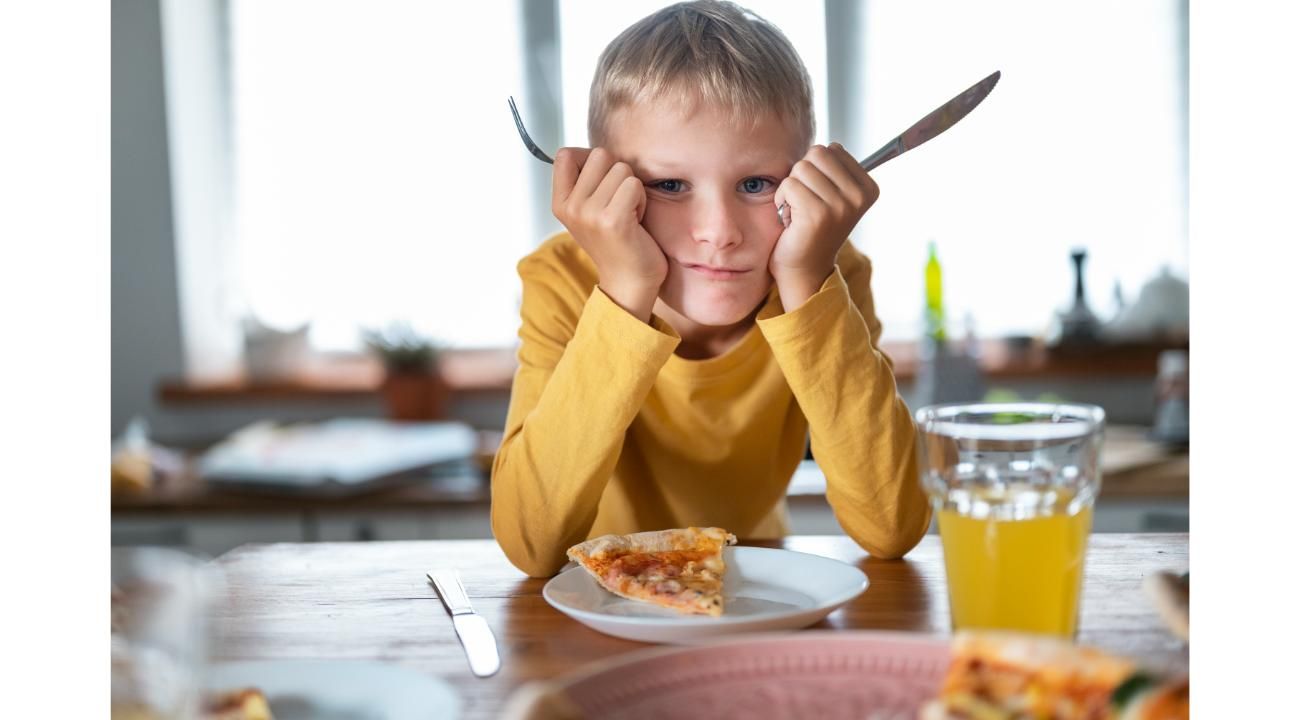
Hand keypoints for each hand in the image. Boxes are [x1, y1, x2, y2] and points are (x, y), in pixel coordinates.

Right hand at [552, 147, 667, 321]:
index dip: (591, 161)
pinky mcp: (612, 220)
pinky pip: (634, 184)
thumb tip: (596, 151)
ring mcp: (589, 213)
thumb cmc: (616, 242)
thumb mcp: (588, 210)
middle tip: (619, 203)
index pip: (565, 154)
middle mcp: (570, 207)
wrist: (628, 282)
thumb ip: (585, 180)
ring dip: (632, 188)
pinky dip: (642, 199)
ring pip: (621, 168)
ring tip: (628, 213)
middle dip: (617, 174)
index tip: (601, 185)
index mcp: (560, 203)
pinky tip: (637, 220)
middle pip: (600, 155)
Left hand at [770, 143, 879, 309]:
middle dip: (803, 175)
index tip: (820, 196)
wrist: (804, 269)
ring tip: (799, 212)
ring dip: (791, 188)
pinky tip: (791, 220)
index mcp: (868, 188)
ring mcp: (841, 206)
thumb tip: (834, 145)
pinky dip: (782, 200)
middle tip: (806, 202)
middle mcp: (859, 196)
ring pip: (800, 168)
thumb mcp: (833, 195)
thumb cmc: (812, 228)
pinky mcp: (818, 215)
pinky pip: (788, 185)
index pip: (832, 149)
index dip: (816, 170)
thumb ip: (836, 169)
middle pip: (817, 153)